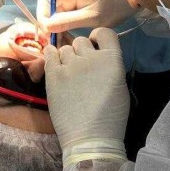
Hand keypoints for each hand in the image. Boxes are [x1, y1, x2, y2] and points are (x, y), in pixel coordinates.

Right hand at [36, 0, 136, 32]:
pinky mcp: (78, 7)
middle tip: (52, 42)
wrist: (134, 2)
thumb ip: (68, 21)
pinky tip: (66, 39)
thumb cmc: (115, 6)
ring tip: (59, 43)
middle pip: (49, 7)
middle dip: (48, 24)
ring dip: (55, 28)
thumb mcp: (92, 16)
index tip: (46, 32)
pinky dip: (64, 28)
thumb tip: (46, 26)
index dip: (42, 15)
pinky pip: (65, 17)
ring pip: (56, 14)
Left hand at [44, 28, 129, 164]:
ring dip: (66, 57)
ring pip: (65, 48)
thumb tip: (97, 56)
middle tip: (81, 67)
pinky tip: (54, 65)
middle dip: (81, 50)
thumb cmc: (110, 117)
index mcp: (112, 60)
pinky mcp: (53, 75)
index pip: (105, 32)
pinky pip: (49, 54)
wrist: (90, 138)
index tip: (95, 46)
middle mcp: (91, 58)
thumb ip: (109, 65)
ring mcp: (70, 65)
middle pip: (81, 41)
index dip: (98, 38)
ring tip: (68, 73)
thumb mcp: (120, 85)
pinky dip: (51, 56)